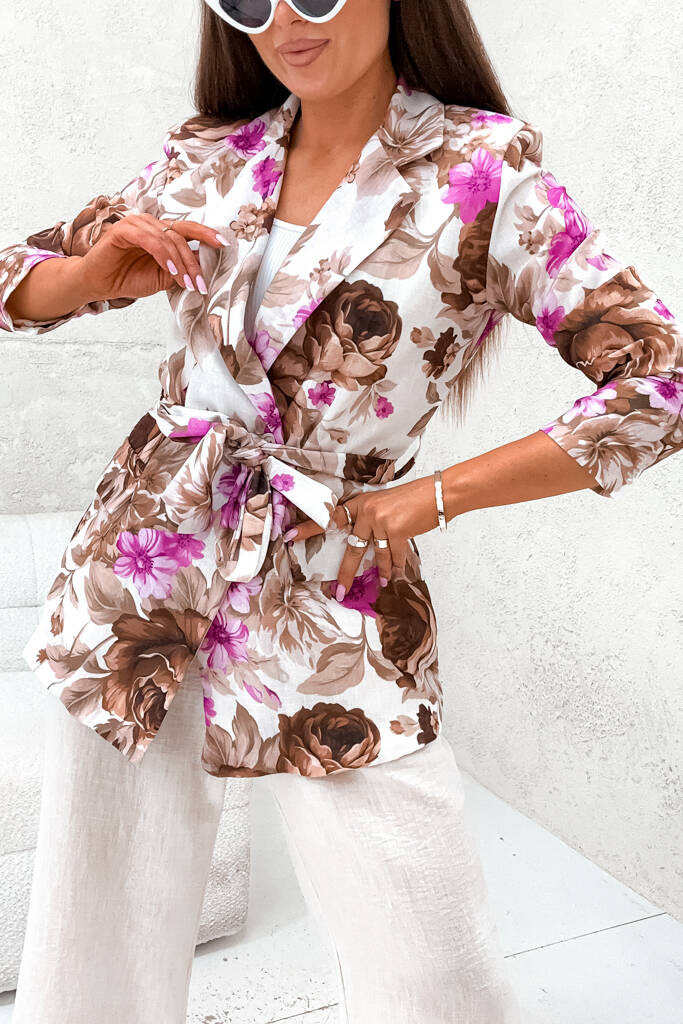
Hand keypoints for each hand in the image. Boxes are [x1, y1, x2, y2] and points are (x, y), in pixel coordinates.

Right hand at [78, 214, 225, 301]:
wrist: (101, 284)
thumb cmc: (128, 278)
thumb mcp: (163, 277)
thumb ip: (180, 269)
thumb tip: (203, 268)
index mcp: (161, 231)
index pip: (188, 229)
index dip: (206, 235)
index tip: (224, 245)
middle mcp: (150, 224)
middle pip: (181, 236)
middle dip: (194, 262)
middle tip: (201, 283)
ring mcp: (137, 224)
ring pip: (168, 239)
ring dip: (181, 263)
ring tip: (187, 283)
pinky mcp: (123, 230)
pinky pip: (151, 240)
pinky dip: (164, 256)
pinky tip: (171, 270)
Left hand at [286, 474, 442, 600]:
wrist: (437, 494)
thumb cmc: (413, 499)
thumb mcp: (384, 504)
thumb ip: (370, 521)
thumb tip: (364, 545)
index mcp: (360, 503)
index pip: (331, 517)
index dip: (309, 527)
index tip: (288, 536)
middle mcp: (366, 511)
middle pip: (350, 546)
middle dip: (344, 572)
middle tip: (336, 590)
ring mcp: (380, 521)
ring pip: (373, 555)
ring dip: (380, 570)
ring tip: (381, 583)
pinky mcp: (396, 530)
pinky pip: (391, 557)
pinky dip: (394, 567)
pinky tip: (394, 575)